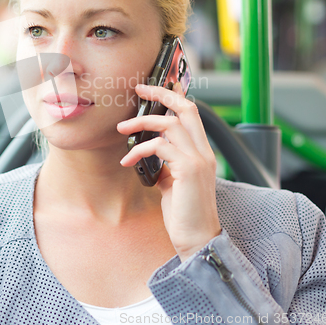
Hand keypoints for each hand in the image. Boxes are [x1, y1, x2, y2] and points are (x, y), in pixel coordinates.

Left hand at [116, 83, 220, 261]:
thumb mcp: (173, 182)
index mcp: (201, 151)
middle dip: (163, 94)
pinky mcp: (188, 169)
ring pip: (169, 124)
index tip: (157, 86)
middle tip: (140, 89)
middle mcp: (204, 151)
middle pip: (186, 108)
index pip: (191, 114)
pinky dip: (139, 150)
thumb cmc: (184, 212)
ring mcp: (198, 159)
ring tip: (121, 129)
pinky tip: (126, 161)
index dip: (175, 95)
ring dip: (140, 123)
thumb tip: (149, 153)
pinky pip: (159, 147)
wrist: (197, 239)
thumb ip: (166, 164)